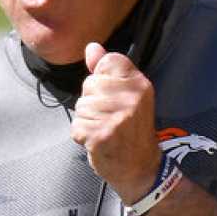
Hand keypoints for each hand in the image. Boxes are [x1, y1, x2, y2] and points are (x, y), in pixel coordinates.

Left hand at [71, 42, 162, 202]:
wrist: (140, 168)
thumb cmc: (131, 130)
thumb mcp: (127, 96)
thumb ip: (107, 71)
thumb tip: (91, 47)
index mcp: (139, 84)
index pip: (107, 61)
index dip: (103, 79)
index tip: (115, 97)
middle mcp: (131, 98)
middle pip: (90, 83)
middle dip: (93, 101)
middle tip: (110, 118)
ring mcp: (117, 118)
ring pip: (81, 106)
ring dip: (87, 120)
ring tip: (105, 130)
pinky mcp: (101, 135)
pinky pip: (77, 126)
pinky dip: (82, 136)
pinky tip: (98, 141)